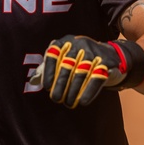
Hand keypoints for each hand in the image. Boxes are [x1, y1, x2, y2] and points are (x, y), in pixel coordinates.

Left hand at [29, 35, 143, 107]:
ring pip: (80, 75)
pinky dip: (88, 92)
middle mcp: (79, 43)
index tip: (47, 88)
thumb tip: (34, 81)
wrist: (109, 54)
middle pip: (66, 68)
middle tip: (56, 99)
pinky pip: (95, 79)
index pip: (52, 55)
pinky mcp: (106, 61)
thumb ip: (48, 67)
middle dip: (60, 86)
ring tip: (68, 103)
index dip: (48, 73)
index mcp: (65, 41)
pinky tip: (83, 102)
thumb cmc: (79, 59)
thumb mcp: (63, 57)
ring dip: (73, 92)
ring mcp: (93, 52)